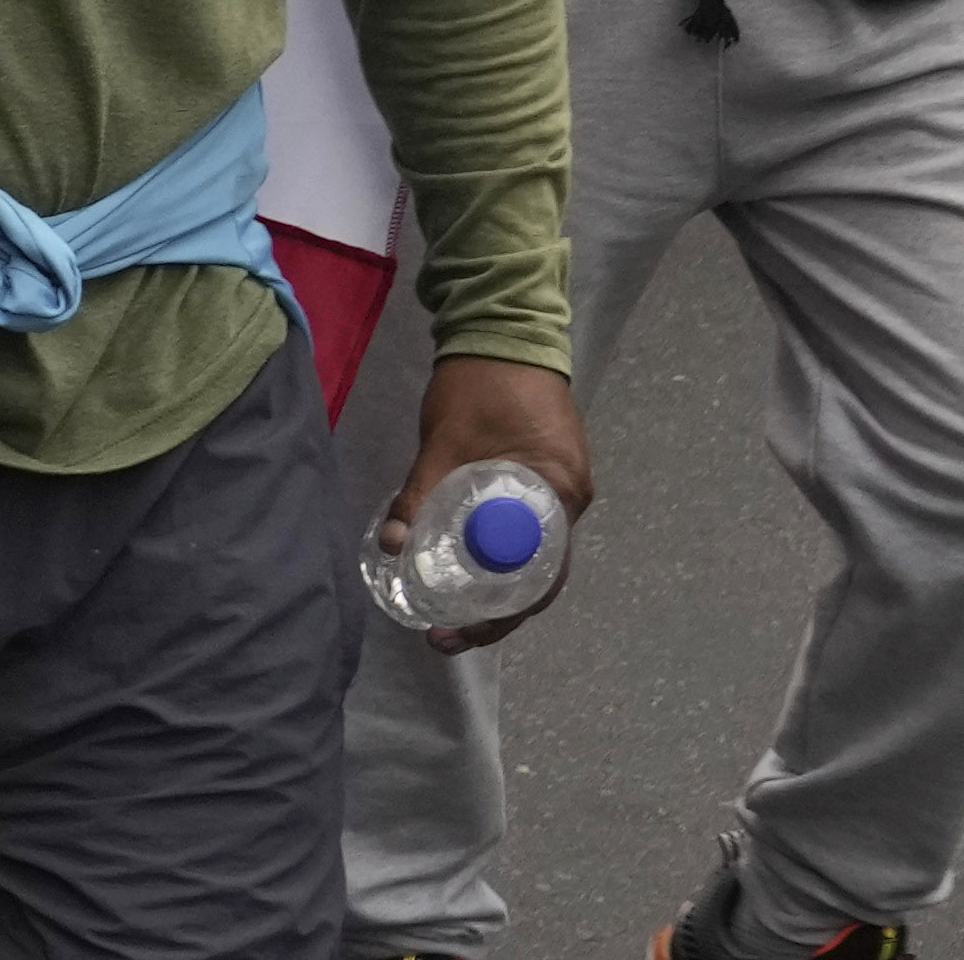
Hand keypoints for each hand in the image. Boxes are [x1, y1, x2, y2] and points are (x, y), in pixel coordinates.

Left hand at [386, 354, 592, 649]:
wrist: (504, 330)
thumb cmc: (481, 384)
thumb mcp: (445, 442)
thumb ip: (420, 492)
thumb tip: (393, 545)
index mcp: (559, 495)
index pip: (540, 580)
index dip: (501, 616)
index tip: (458, 633)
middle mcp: (570, 501)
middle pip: (537, 577)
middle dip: (492, 612)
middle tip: (442, 634)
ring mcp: (560, 489)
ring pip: (530, 556)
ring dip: (492, 585)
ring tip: (445, 611)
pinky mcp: (543, 476)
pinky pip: (524, 530)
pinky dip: (494, 553)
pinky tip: (459, 565)